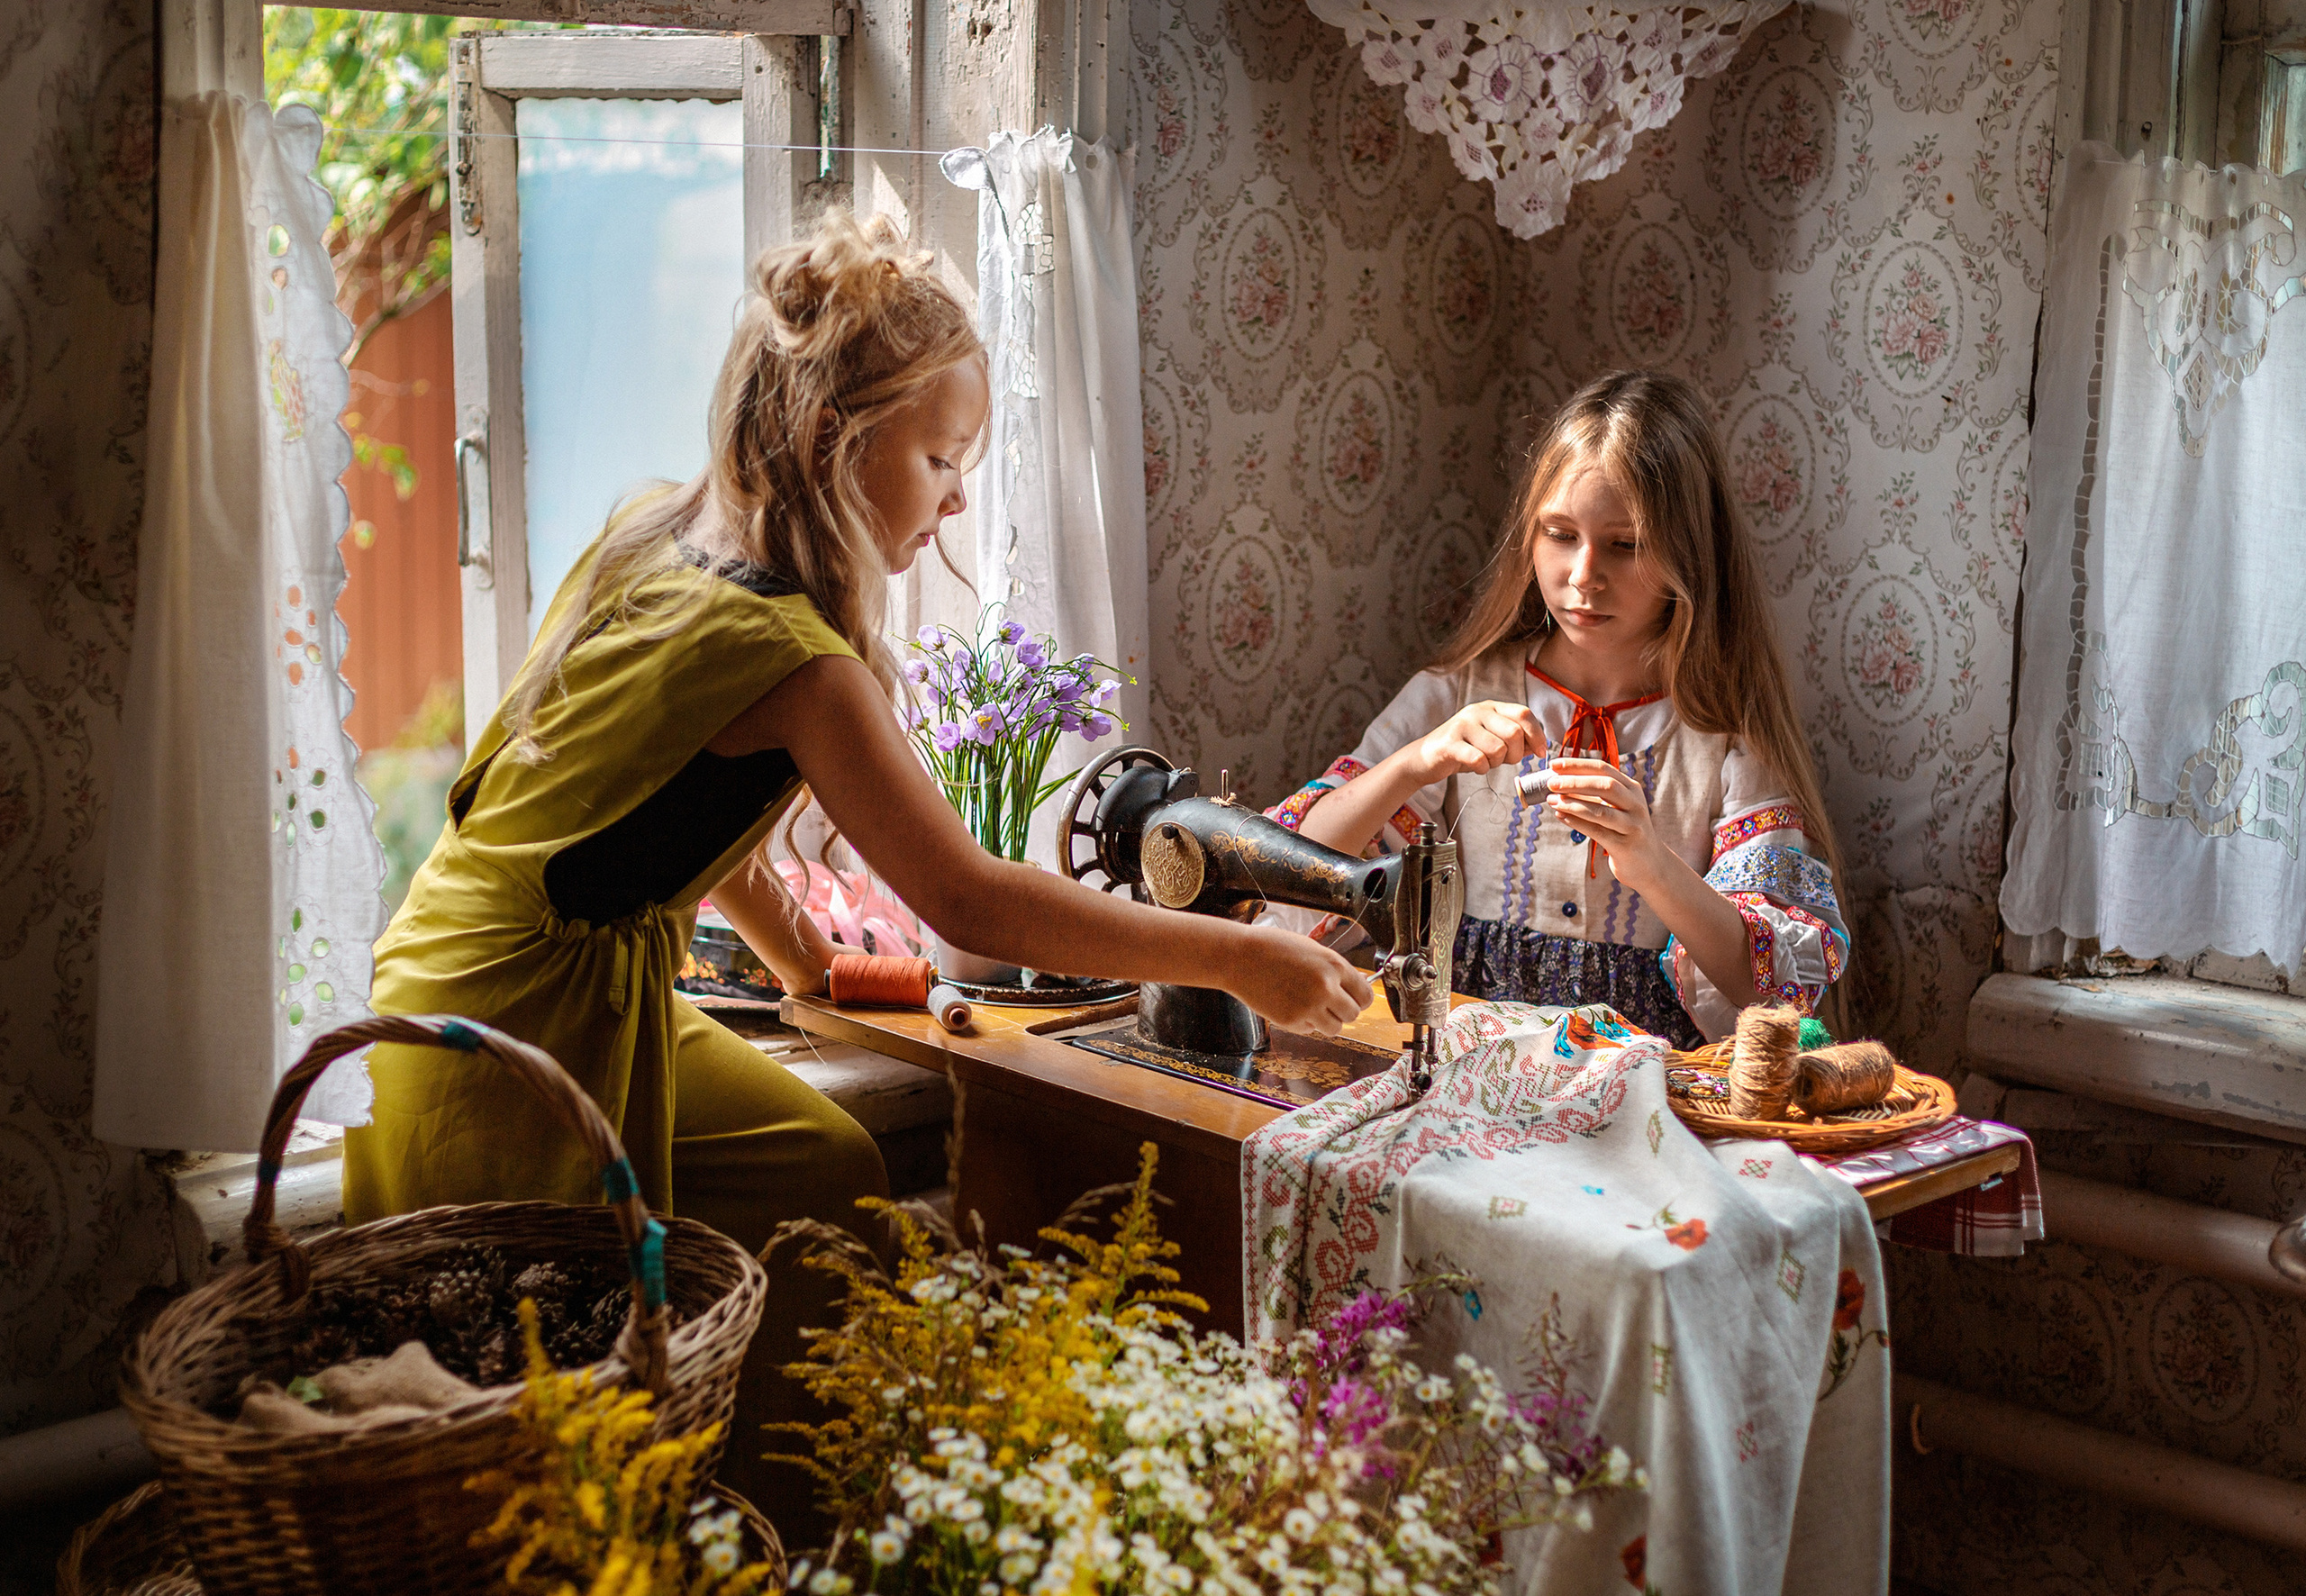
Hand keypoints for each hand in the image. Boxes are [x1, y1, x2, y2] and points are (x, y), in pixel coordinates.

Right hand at [1226, 924, 1372, 1035]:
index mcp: (1334, 966)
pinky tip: (1290, 1005)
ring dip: (1326, 1021)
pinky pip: (1309, 1030)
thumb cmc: (1273, 948)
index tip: (1353, 1000)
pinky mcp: (1291, 1021)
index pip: (1365, 995)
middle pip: (1353, 1015)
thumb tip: (1357, 985)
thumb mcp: (1312, 950)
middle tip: (1329, 1004)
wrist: (1240, 957)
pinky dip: (1304, 1023)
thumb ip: (1335, 970)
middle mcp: (1326, 988)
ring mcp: (1309, 1007)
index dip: (1359, 999)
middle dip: (1343, 1011)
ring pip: (1335, 1028)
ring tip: (1310, 1007)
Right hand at [1412, 700, 1545, 784]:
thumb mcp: (1491, 739)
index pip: (1524, 713)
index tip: (1540, 753)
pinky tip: (1474, 767)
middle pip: (1514, 733)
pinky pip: (1479, 760)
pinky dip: (1481, 769)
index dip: (1537, 734)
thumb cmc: (1463, 749)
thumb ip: (1514, 739)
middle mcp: (1477, 711)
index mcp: (1491, 707)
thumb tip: (1538, 746)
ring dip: (1495, 763)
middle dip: (1515, 754)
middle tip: (1504, 761)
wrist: (1425, 758)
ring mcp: (1462, 725)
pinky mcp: (1450, 743)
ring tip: (1484, 762)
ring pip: (1498, 749)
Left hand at [1546, 756, 1670, 889]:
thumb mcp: (1615, 807)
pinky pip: (1597, 832)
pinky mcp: (1625, 845)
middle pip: (1605, 785)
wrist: (1649, 864)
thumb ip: (1593, 795)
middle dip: (1575, 782)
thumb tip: (1558, 784)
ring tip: (1552, 801)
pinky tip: (1561, 816)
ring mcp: (1632, 825)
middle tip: (1551, 783)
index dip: (1578, 765)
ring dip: (1573, 804)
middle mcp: (1635, 803)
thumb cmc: (1624, 831)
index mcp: (1631, 788)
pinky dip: (1576, 822)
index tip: (1554, 764)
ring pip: (1600, 810)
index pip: (1604, 769)